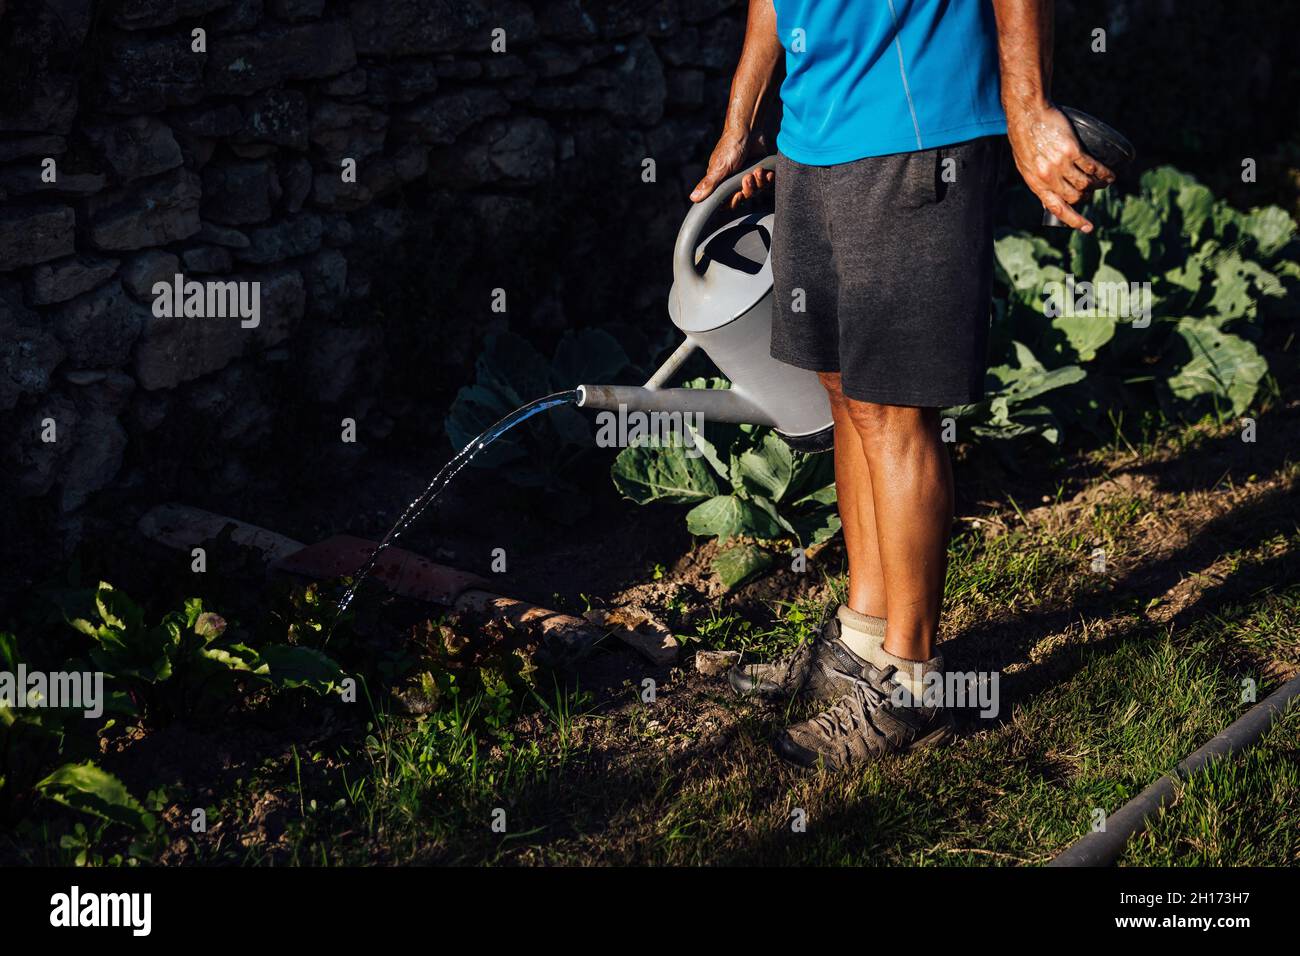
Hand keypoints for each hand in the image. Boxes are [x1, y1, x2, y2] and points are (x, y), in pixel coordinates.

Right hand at [689, 131, 772, 208]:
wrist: (748, 129)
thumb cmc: (731, 146)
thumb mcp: (719, 167)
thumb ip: (708, 184)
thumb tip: (693, 198)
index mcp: (722, 182)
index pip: (727, 202)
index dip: (734, 202)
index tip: (738, 195)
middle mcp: (735, 180)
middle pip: (744, 197)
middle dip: (749, 189)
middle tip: (748, 177)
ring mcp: (748, 175)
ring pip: (757, 191)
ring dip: (759, 182)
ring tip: (757, 170)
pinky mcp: (760, 171)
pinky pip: (766, 183)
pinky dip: (768, 178)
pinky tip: (766, 171)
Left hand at [1006, 103, 1114, 231]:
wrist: (1028, 114)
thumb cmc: (1025, 138)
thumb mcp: (1025, 165)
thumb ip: (1038, 179)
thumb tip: (1051, 194)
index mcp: (1035, 184)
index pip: (1057, 208)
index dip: (1073, 220)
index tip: (1088, 227)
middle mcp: (1048, 178)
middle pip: (1074, 197)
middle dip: (1085, 198)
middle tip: (1091, 191)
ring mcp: (1060, 165)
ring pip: (1085, 184)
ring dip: (1097, 185)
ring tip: (1104, 182)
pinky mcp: (1072, 151)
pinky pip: (1092, 167)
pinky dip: (1103, 173)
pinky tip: (1109, 174)